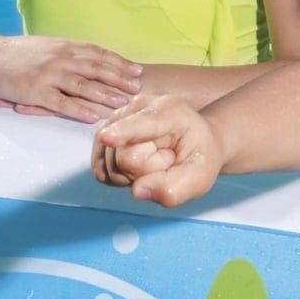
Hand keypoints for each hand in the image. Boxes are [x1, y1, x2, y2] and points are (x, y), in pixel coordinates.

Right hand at [0, 35, 139, 123]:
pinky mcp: (36, 92)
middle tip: (138, 89)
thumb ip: (70, 51)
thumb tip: (94, 58)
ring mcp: (48, 76)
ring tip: (122, 103)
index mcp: (65, 47)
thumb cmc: (20, 53)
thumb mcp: (49, 45)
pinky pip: (62, 103)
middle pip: (96, 69)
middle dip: (119, 79)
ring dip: (105, 95)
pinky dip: (79, 110)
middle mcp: (60, 59)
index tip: (137, 71)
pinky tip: (94, 116)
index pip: (98, 54)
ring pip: (83, 86)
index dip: (119, 63)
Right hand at [91, 93, 224, 205]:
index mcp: (170, 111)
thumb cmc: (199, 156)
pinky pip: (100, 169)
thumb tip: (136, 191)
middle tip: (168, 161)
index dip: (124, 131)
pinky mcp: (103, 132)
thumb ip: (173, 188)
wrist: (193, 141)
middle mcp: (138, 107)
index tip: (107, 138)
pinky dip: (118, 177)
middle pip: (125, 158)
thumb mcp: (199, 177)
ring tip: (154, 161)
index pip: (142, 124)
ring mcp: (117, 118)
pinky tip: (136, 168)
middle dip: (147, 172)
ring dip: (132, 175)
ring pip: (110, 165)